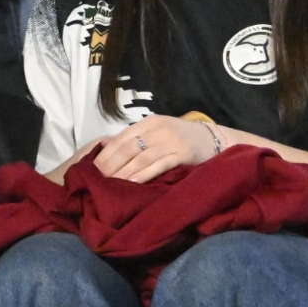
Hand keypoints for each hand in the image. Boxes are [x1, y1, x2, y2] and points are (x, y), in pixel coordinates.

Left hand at [76, 115, 220, 184]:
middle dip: (110, 165)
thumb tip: (107, 148)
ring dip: (124, 172)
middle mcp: (158, 129)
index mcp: (149, 122)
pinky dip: (145, 174)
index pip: (121, 138)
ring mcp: (171, 141)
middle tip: (96, 180)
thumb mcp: (159, 132)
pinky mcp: (183, 154)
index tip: (91, 168)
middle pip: (128, 148)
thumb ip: (137, 139)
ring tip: (110, 184)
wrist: (216, 139)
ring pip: (141, 157)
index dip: (105, 154)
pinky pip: (160, 165)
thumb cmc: (182, 138)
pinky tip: (133, 183)